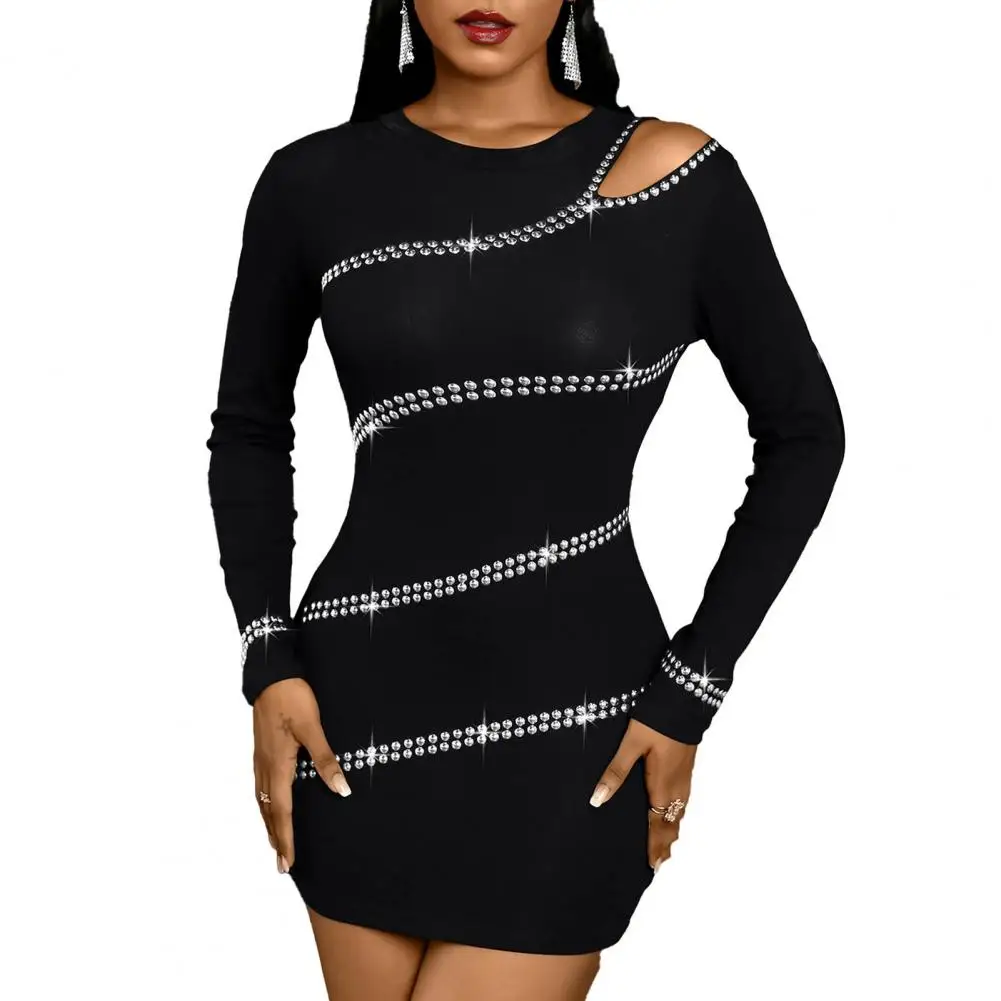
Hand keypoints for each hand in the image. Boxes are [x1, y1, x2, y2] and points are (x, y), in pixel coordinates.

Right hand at [252, 677, 350, 872]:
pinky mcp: (262, 751)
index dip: (286, 839)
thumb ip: (326, 759)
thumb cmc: (292, 699)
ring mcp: (261, 759)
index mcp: (278, 767)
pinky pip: (261, 787)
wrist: (270, 676)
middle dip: (276, 839)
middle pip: (268, 812)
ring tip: (276, 842)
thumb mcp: (313, 727)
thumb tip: (341, 789)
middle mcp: (265, 768)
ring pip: (262, 801)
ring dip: (269, 824)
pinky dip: (265, 805)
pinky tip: (269, 804)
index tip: (288, 863)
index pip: (282, 812)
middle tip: (282, 865)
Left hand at [589, 719, 696, 871]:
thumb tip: (597, 800)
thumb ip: (615, 772)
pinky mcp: (686, 767)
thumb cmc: (657, 723)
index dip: (655, 846)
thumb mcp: (631, 745)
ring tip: (668, 844)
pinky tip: (674, 810)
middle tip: (660, 862)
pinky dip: (678, 813)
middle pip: (672, 823)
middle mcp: (677, 786)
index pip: (658, 825)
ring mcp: (684, 777)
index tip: (653, 866)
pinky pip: (683, 800)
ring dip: (673, 830)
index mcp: (662, 786)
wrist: (684, 701)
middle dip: (665, 843)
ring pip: (680, 812)